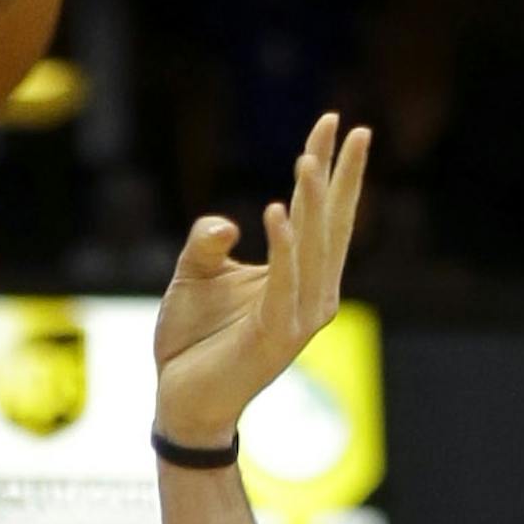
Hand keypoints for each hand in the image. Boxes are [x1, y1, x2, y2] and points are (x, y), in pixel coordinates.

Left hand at [153, 112, 369, 447]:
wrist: (182, 401)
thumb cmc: (192, 342)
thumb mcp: (194, 276)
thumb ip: (207, 242)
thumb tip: (226, 224)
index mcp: (301, 279)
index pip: (321, 215)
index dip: (329, 168)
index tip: (334, 122)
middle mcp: (312, 296)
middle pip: (329, 223)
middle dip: (337, 172)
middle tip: (342, 122)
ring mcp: (298, 317)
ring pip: (310, 246)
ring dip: (311, 200)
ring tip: (308, 156)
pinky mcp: (274, 334)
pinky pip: (283, 282)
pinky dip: (283, 246)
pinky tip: (277, 208)